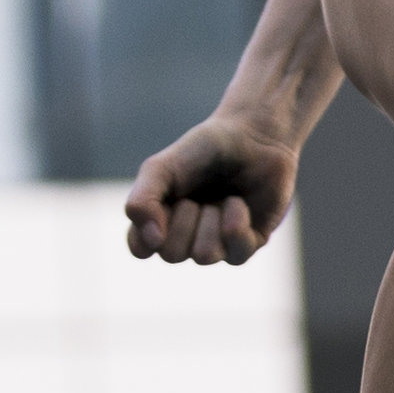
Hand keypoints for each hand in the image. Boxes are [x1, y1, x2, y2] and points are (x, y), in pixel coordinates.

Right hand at [124, 109, 298, 264]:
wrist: (253, 137)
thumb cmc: (203, 150)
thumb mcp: (162, 166)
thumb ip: (142, 200)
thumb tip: (152, 241)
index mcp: (160, 220)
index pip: (141, 249)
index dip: (147, 232)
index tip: (161, 204)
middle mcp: (187, 239)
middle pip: (172, 255)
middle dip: (185, 218)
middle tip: (196, 194)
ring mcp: (218, 245)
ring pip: (204, 256)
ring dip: (212, 219)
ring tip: (221, 197)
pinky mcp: (248, 245)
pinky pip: (238, 253)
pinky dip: (237, 219)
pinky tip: (239, 202)